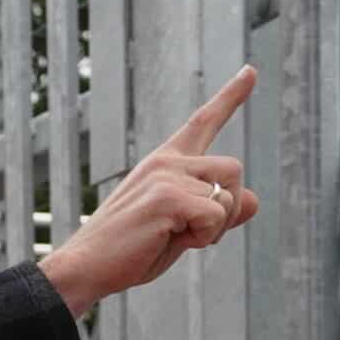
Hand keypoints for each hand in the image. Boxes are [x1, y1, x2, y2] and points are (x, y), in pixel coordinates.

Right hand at [38, 66, 261, 315]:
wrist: (85, 268)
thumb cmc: (129, 253)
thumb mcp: (179, 230)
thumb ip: (215, 213)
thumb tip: (254, 200)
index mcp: (165, 163)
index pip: (203, 121)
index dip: (231, 96)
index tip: (251, 71)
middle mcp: (166, 161)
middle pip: (233, 168)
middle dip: (229, 207)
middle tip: (195, 234)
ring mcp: (165, 175)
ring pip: (229, 194)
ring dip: (216, 226)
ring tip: (176, 237)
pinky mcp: (166, 196)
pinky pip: (215, 215)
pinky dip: (203, 236)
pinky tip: (170, 240)